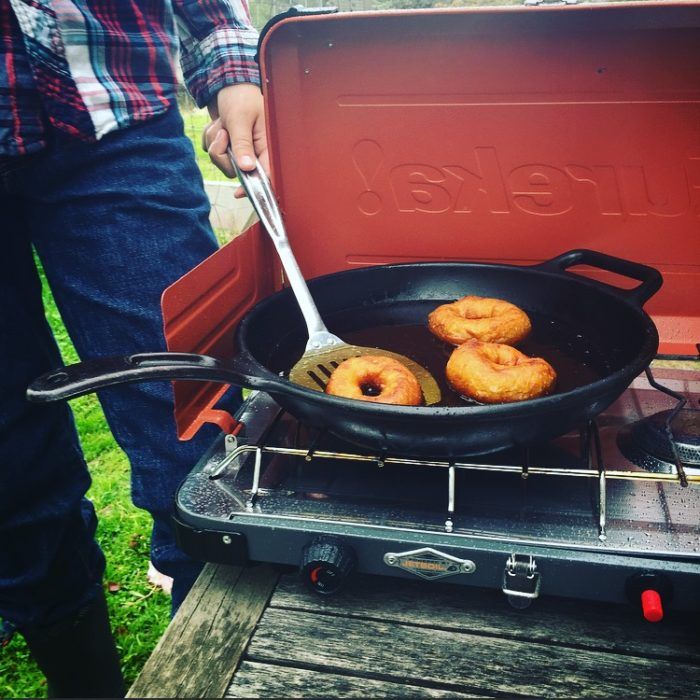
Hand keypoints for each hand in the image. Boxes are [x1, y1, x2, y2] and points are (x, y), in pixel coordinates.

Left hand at [202, 83, 267, 197]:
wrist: (225, 82)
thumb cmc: (240, 97)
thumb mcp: (241, 120)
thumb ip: (243, 145)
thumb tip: (247, 168)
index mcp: (265, 146)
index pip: (265, 174)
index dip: (254, 186)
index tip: (240, 193)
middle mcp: (254, 150)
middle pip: (236, 170)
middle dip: (224, 154)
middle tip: (224, 134)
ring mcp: (239, 148)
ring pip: (223, 161)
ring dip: (216, 142)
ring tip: (222, 124)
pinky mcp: (227, 145)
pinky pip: (212, 151)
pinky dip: (210, 138)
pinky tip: (218, 124)